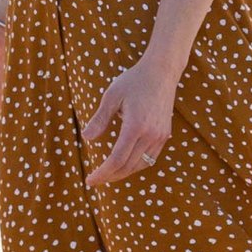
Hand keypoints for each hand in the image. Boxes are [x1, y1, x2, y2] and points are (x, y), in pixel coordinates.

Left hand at [79, 59, 174, 190]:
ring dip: (123, 173)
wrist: (162, 71)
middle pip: (128, 166)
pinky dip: (136, 165)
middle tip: (94, 180)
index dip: (102, 173)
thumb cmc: (134, 80)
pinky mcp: (165, 134)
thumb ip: (99, 119)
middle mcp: (150, 135)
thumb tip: (86, 139)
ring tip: (108, 174)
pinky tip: (125, 163)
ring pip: (140, 165)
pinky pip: (150, 158)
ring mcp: (160, 136)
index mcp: (135, 126)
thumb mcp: (111, 96)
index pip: (117, 160)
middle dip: (110, 176)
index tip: (89, 180)